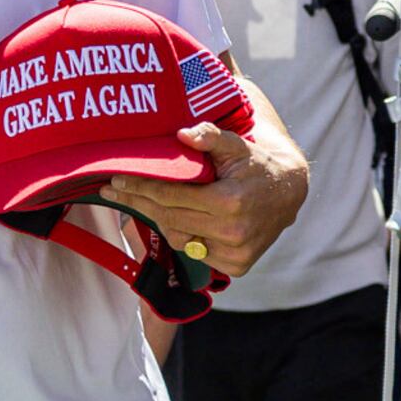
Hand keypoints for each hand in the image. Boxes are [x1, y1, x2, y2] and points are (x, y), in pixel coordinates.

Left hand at [102, 118, 311, 278]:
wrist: (289, 193)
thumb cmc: (256, 164)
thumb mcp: (236, 144)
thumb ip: (210, 136)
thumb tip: (183, 135)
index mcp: (229, 202)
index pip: (171, 196)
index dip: (141, 187)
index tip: (116, 181)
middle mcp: (232, 231)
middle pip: (169, 218)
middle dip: (137, 203)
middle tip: (111, 192)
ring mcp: (235, 252)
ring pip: (179, 238)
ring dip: (158, 220)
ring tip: (137, 202)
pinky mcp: (237, 265)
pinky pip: (196, 252)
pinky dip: (183, 235)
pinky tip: (171, 219)